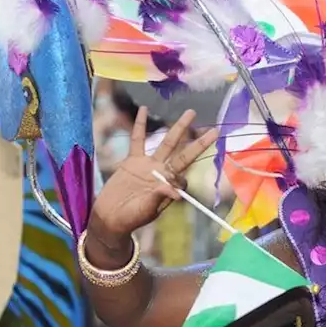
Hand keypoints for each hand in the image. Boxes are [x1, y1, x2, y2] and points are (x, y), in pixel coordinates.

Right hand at [87, 108, 217, 248]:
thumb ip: (160, 198)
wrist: (110, 217)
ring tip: (191, 113)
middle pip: (184, 154)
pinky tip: (143, 109)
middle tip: (215, 130)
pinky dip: (139, 124)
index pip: (183, 177)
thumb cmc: (131, 218)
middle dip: (199, 143)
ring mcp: (148, 165)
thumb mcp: (147, 210)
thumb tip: (178, 193)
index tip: (174, 184)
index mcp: (168, 187)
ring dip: (178, 128)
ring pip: (167, 143)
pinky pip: (137, 139)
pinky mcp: (132, 160)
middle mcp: (162, 173)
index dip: (181, 179)